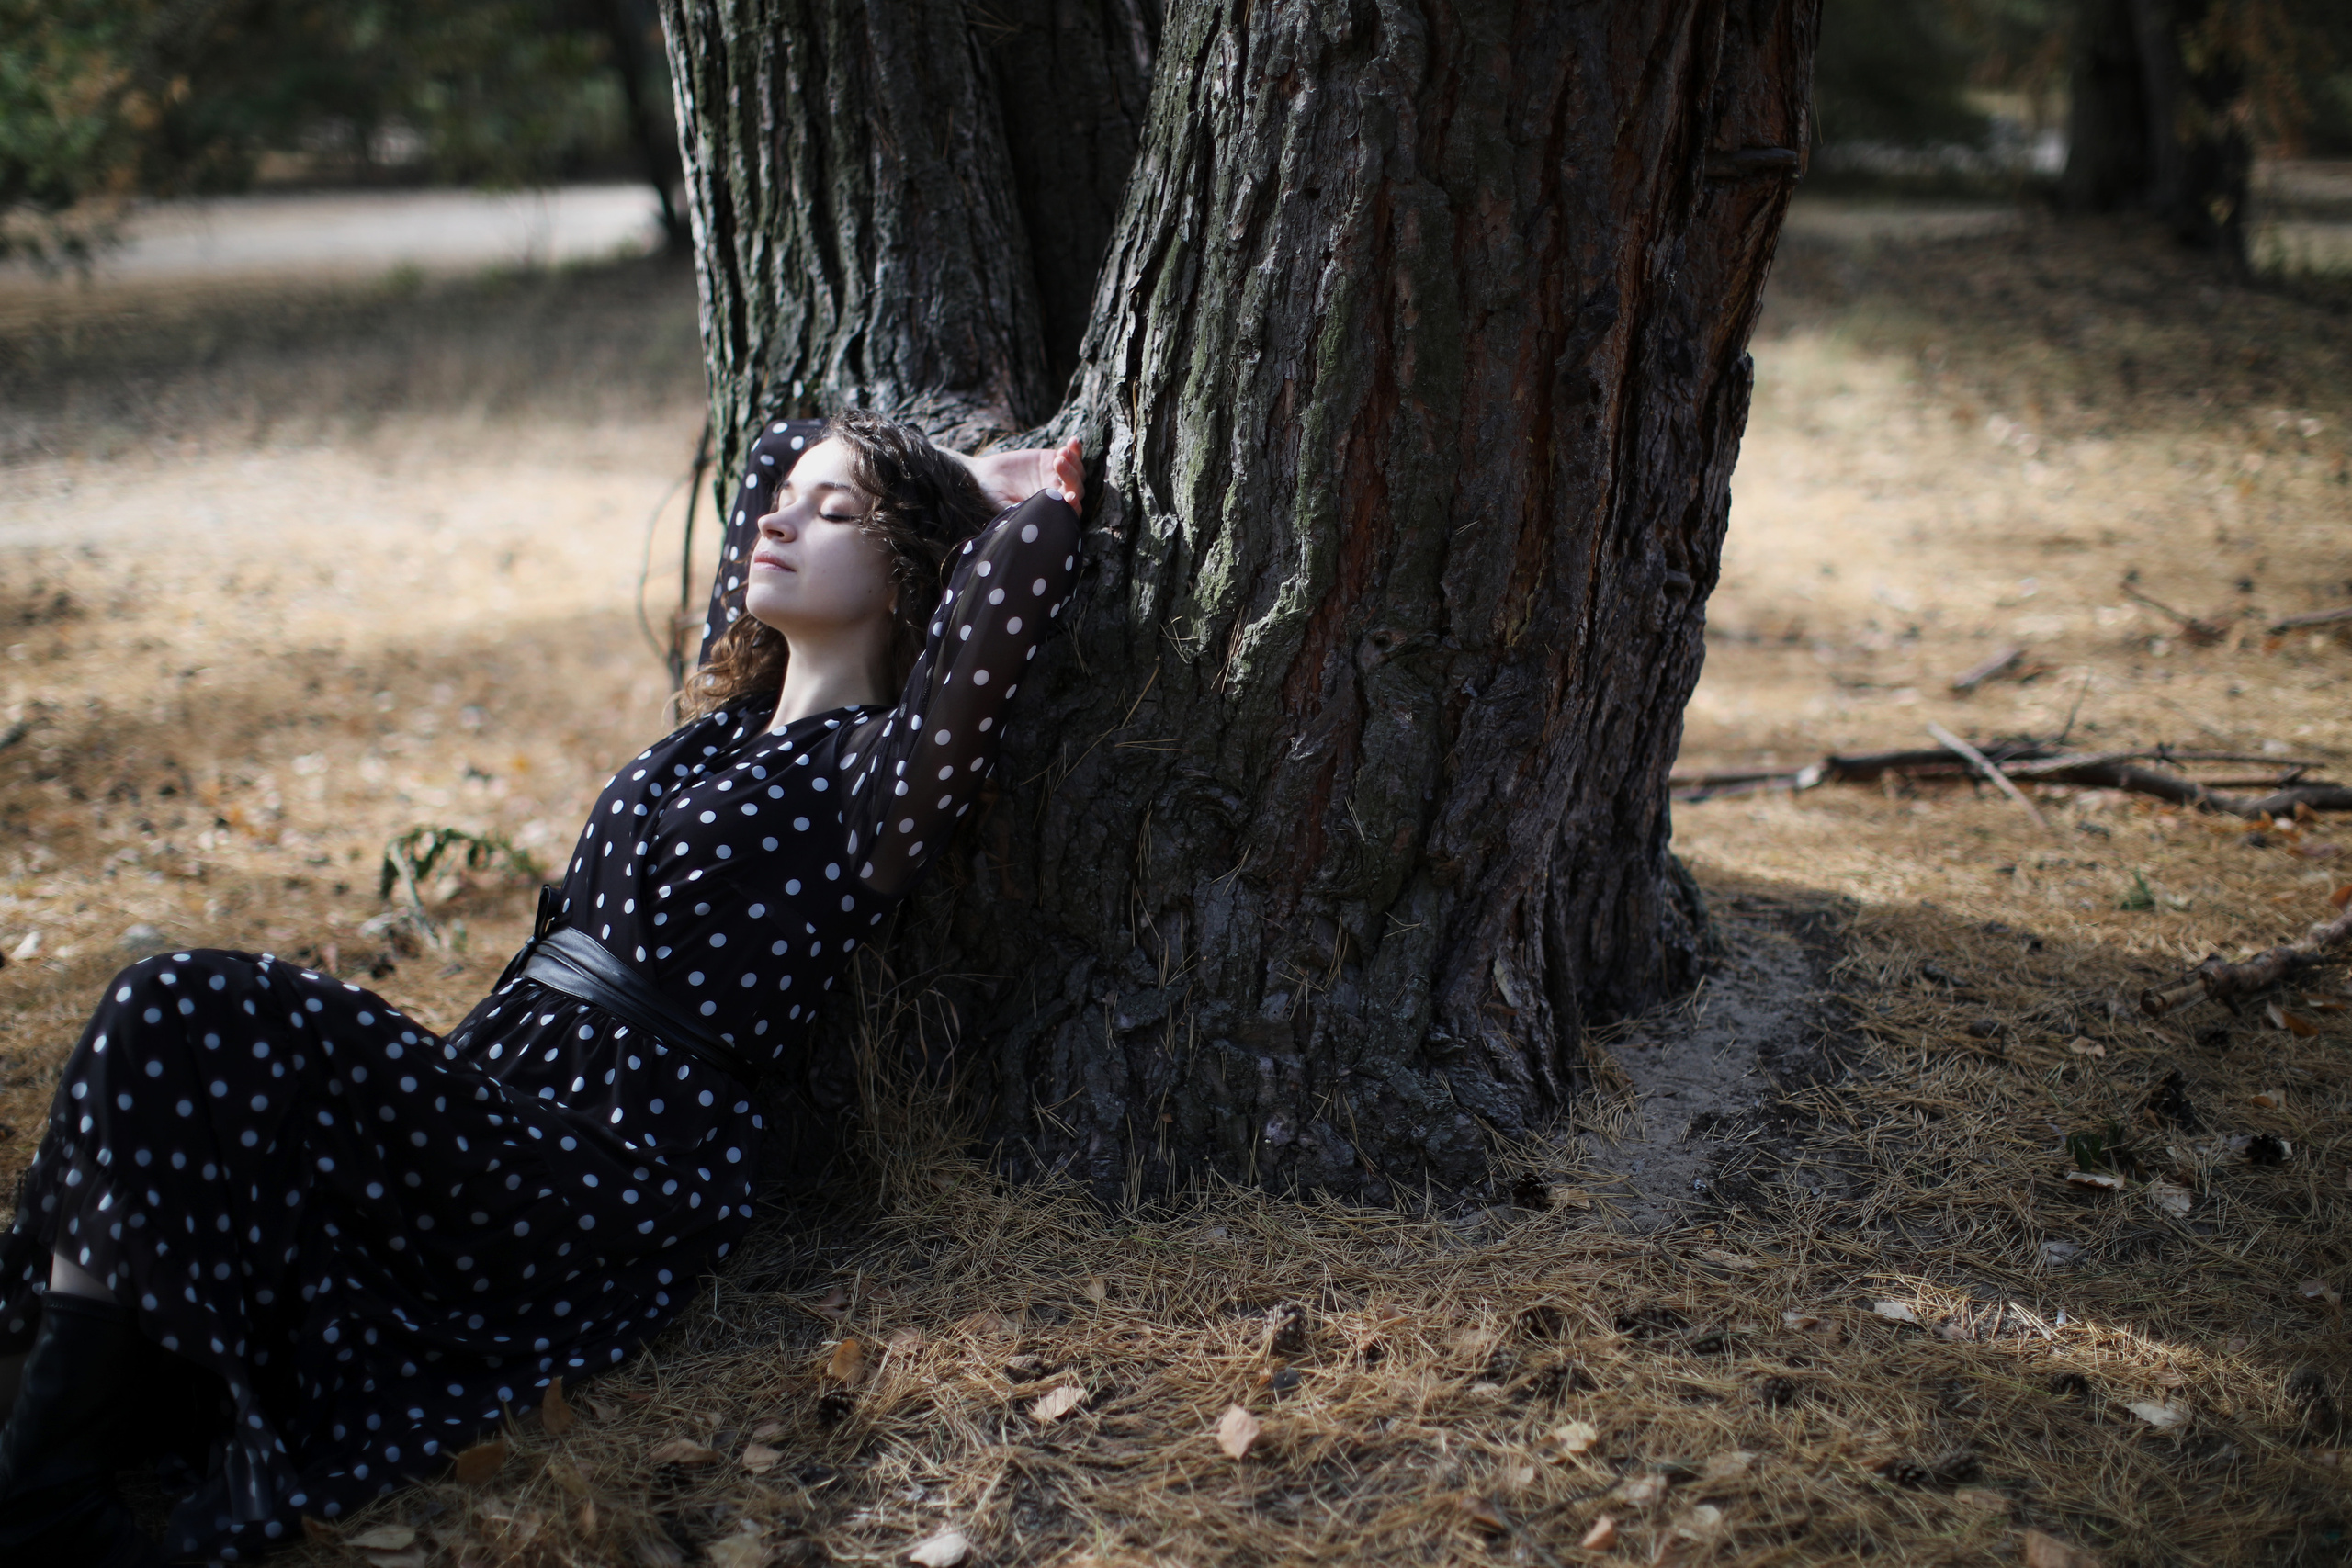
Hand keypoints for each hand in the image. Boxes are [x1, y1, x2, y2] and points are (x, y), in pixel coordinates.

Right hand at [963, 437, 1083, 511]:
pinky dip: (1075, 449)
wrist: (985, 476)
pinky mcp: (1053, 460)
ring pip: (1078, 472)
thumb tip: (1037, 521)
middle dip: (1071, 478)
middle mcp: (1057, 495)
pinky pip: (1072, 455)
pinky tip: (1072, 441)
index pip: (1069, 511)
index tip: (1069, 498)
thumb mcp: (1004, 508)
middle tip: (1058, 466)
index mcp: (1049, 510)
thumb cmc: (993, 497)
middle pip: (1076, 489)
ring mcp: (1057, 477)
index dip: (1073, 506)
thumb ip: (1021, 513)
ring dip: (1073, 463)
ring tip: (1060, 454)